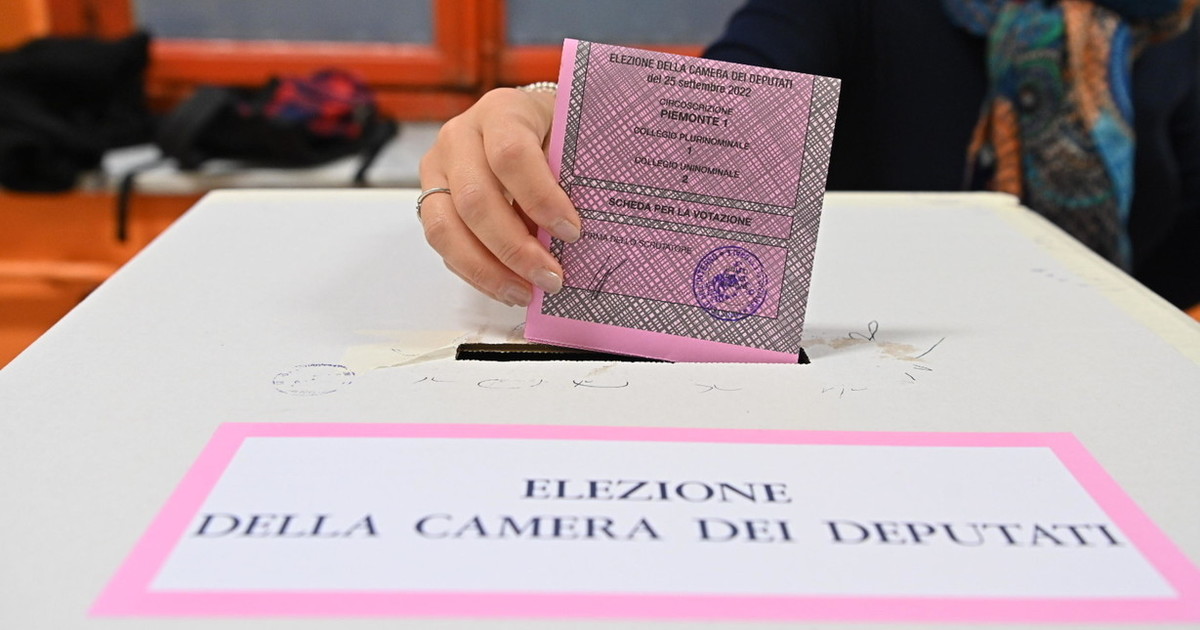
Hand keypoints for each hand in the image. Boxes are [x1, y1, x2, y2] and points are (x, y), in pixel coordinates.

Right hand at [418, 87, 580, 306]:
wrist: (523, 126)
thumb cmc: (552, 134)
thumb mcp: (570, 140)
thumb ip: (573, 176)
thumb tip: (575, 237)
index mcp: (501, 111)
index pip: (511, 155)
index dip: (541, 198)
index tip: (572, 232)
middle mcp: (459, 136)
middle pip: (476, 199)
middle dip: (514, 248)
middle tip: (551, 277)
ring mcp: (438, 169)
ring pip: (446, 228)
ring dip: (488, 269)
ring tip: (525, 293)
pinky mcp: (430, 200)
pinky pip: (444, 245)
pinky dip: (476, 273)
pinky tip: (508, 287)